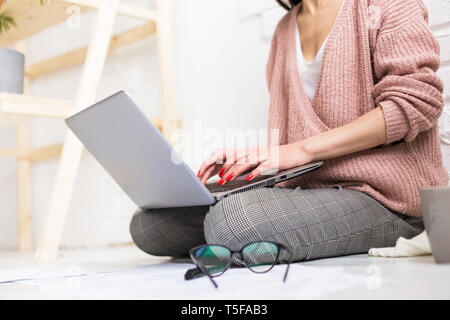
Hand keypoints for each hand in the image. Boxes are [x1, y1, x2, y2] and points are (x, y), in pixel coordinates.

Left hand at [197, 143, 313, 184]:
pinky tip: (248, 179)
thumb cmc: (278, 158)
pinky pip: (262, 166)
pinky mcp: (273, 160)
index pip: (227, 154)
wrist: (298, 152)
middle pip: (233, 158)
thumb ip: (246, 166)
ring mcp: (263, 155)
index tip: (205, 172)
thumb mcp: (259, 161)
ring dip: (234, 171)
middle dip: (220, 168)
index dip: (214, 162)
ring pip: (245, 162)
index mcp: (248, 151)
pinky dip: (254, 172)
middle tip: (211, 178)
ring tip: (225, 180)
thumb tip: (231, 174)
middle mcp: (253, 151)